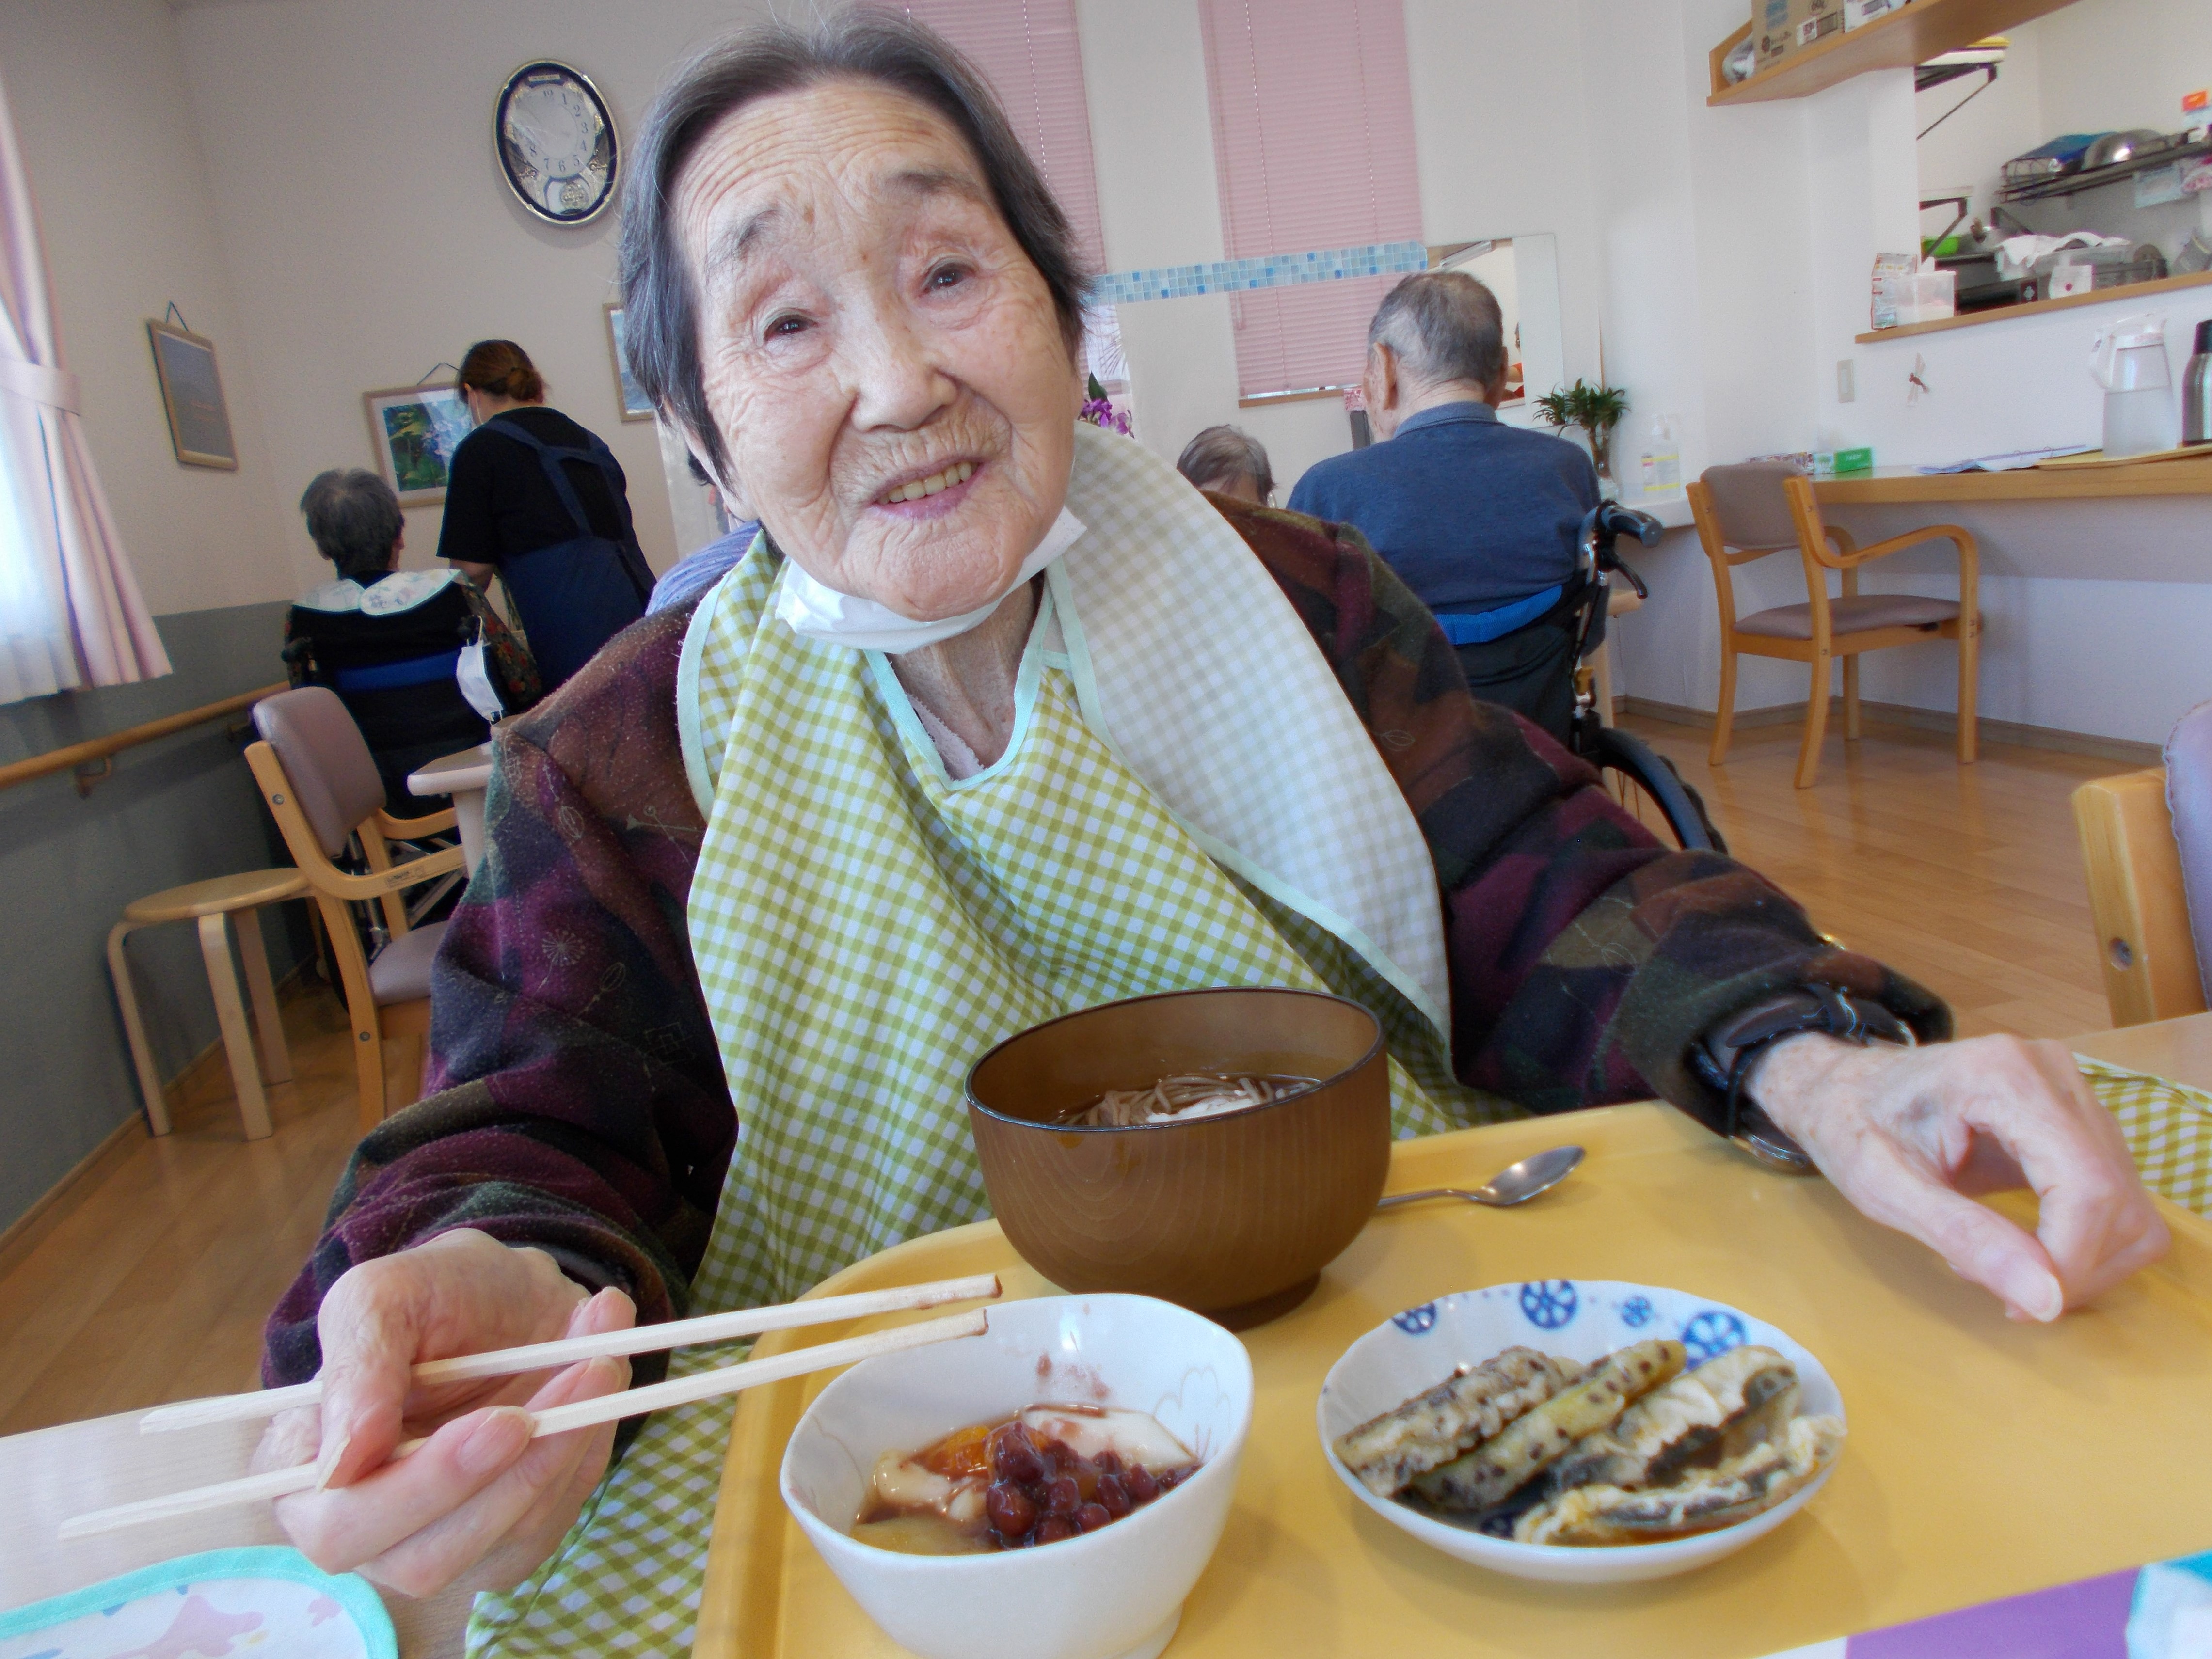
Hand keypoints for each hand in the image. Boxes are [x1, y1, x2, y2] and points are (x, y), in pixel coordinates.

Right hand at [254, 1228, 634, 1597]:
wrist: (508, 1292)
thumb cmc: (434, 1293)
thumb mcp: (384, 1296)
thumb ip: (355, 1367)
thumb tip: (341, 1465)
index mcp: (308, 1469)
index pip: (336, 1525)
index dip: (415, 1489)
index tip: (497, 1422)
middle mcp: (365, 1524)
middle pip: (422, 1558)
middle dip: (505, 1477)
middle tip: (574, 1380)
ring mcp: (441, 1539)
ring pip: (503, 1539)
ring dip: (564, 1449)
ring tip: (598, 1359)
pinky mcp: (509, 1537)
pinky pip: (553, 1520)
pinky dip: (586, 1451)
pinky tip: (602, 1381)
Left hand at [1751, 1032, 2168, 1320]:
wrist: (1843, 1086)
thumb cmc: (1850, 1126)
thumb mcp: (1883, 1187)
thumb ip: (1964, 1235)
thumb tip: (2047, 1300)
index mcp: (2003, 1075)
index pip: (2086, 1185)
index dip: (2070, 1260)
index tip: (2018, 1305)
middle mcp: (2053, 1072)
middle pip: (2117, 1200)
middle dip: (2070, 1267)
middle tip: (1993, 1285)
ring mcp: (2074, 1091)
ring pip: (2130, 1207)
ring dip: (2080, 1261)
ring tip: (1998, 1263)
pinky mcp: (2079, 1119)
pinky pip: (2117, 1200)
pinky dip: (2082, 1243)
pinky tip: (2020, 1245)